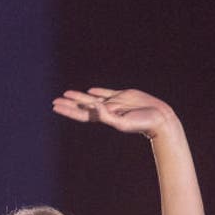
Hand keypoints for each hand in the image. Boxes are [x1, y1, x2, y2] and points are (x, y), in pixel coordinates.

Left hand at [52, 87, 179, 139]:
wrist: (159, 118)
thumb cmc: (141, 123)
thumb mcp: (122, 122)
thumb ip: (107, 115)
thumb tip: (94, 105)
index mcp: (104, 117)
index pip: (81, 114)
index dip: (68, 110)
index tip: (55, 107)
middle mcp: (107, 110)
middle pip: (83, 106)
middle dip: (69, 103)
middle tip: (55, 100)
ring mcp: (115, 102)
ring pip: (92, 98)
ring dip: (79, 96)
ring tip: (66, 94)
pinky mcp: (124, 95)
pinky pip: (107, 92)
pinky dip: (98, 91)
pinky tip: (90, 90)